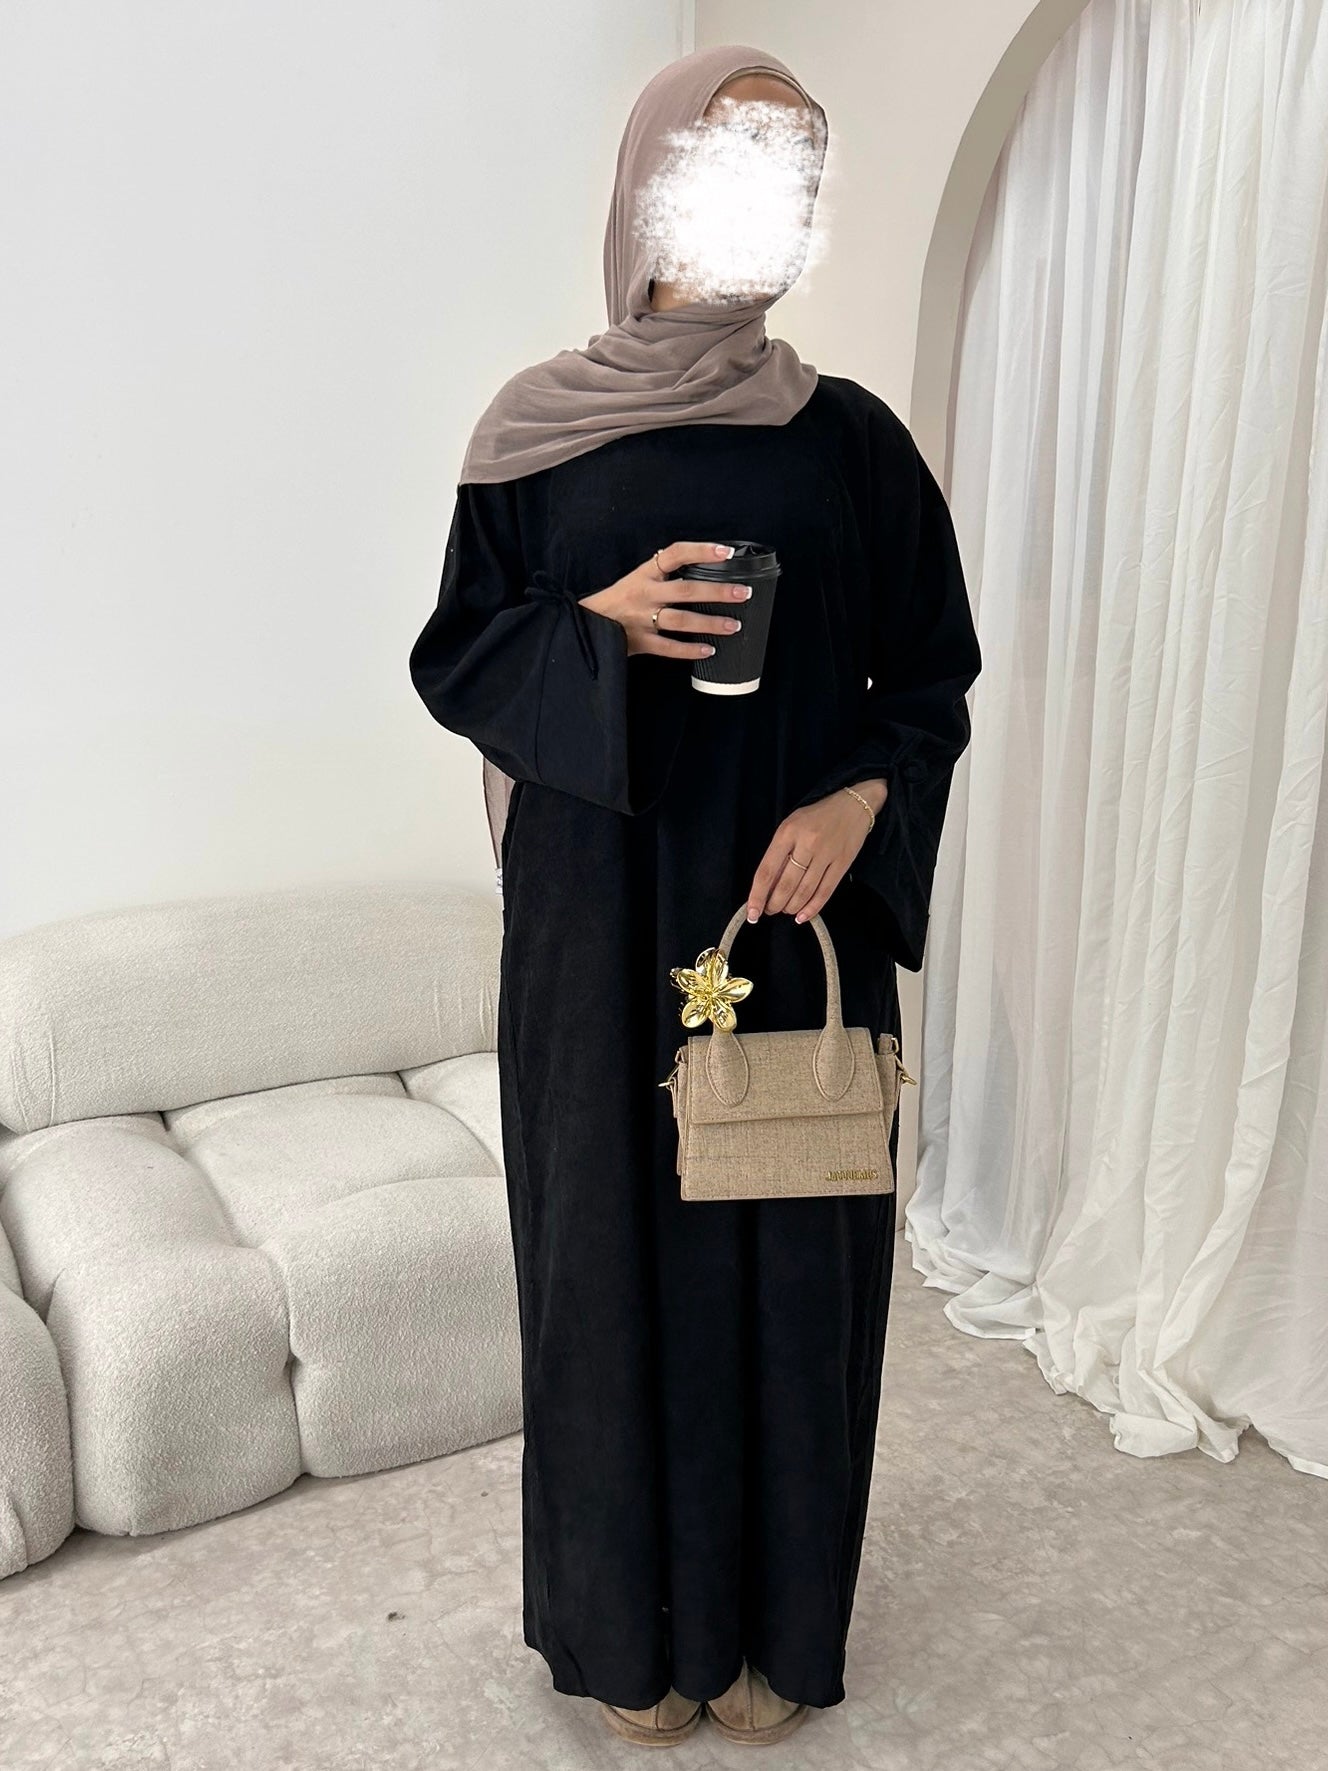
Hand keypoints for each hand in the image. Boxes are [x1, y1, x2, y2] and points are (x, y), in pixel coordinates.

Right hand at [577, 541, 754, 658]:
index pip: (675, 554)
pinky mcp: (640, 642)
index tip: (726, 551)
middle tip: (743, 593)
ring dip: (711, 623)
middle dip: (718, 592)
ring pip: (682, 620)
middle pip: (686, 590)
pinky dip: (691, 650)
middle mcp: (645, 593)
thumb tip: (703, 572)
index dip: (701, 551)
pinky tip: (709, 650)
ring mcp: (642, 618)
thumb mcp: (637, 579)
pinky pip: (670, 647)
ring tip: (735, 626)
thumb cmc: (618, 601)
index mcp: (645, 573)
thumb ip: (663, 576)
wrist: (585, 624)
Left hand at [746, 778, 887, 923]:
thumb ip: (779, 853)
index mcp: (787, 832)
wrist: (853, 805)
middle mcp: (806, 843)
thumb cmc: (815, 816)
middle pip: (786, 884)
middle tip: (770, 910)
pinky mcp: (842, 863)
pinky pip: (825, 891)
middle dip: (774, 904)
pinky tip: (802, 916)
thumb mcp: (790, 825)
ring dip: (791, 906)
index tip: (752, 912)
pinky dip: (812, 908)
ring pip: (805, 891)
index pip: (767, 870)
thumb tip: (768, 886)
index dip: (757, 895)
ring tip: (785, 911)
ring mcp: (826, 854)